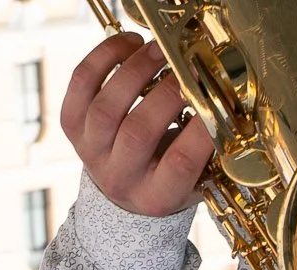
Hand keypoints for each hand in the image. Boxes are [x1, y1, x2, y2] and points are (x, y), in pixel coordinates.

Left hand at [61, 33, 214, 216]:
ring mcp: (91, 151)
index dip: (200, 131)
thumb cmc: (166, 178)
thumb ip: (209, 153)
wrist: (121, 189)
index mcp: (156, 197)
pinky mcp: (71, 124)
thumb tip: (225, 106)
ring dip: (135, 70)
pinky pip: (82, 83)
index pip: (179, 165)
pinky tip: (129, 44)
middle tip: (185, 68)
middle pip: (139, 133)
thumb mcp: (194, 180)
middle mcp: (119, 178)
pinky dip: (104, 57)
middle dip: (165, 94)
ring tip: (158, 50)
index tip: (215, 102)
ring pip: (107, 107)